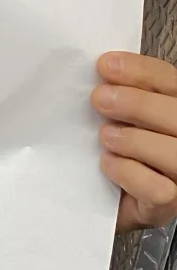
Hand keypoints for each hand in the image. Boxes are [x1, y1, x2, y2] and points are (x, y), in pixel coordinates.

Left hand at [92, 52, 176, 232]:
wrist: (102, 198)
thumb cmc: (115, 149)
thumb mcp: (118, 115)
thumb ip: (119, 92)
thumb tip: (100, 69)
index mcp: (175, 109)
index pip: (170, 80)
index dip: (140, 70)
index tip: (105, 65)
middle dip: (136, 103)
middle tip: (99, 99)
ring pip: (174, 152)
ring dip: (134, 140)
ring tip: (105, 136)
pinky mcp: (168, 204)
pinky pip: (157, 188)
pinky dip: (129, 173)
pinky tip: (108, 164)